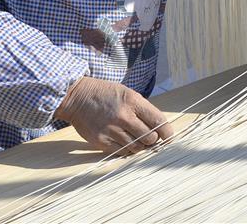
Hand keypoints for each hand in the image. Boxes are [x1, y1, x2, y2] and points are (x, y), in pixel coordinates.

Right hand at [54, 76, 173, 155]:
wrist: (77, 97)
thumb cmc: (106, 95)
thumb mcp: (128, 94)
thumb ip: (143, 110)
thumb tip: (159, 129)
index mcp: (133, 101)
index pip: (158, 121)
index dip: (167, 132)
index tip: (169, 137)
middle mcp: (123, 116)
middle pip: (149, 137)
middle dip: (153, 140)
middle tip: (151, 138)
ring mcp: (110, 130)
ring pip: (136, 147)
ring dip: (140, 146)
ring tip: (137, 139)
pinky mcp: (100, 141)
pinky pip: (121, 152)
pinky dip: (127, 150)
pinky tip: (125, 142)